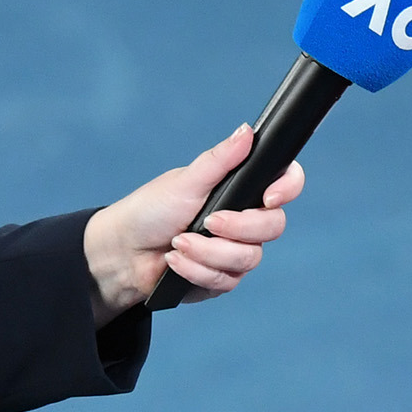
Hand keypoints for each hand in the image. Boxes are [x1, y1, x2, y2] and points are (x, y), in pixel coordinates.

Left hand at [84, 124, 305, 322]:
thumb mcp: (186, 181)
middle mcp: (245, 220)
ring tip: (178, 243)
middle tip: (208, 221)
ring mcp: (235, 251)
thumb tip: (248, 131)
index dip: (287, 188)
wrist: (123, 252)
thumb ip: (220, 160)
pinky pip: (227, 280)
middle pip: (273, 226)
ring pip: (249, 258)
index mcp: (240, 189)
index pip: (285, 184)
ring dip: (208, 252)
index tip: (269, 196)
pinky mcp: (222, 278)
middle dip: (238, 227)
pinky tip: (174, 261)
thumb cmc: (151, 210)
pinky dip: (196, 271)